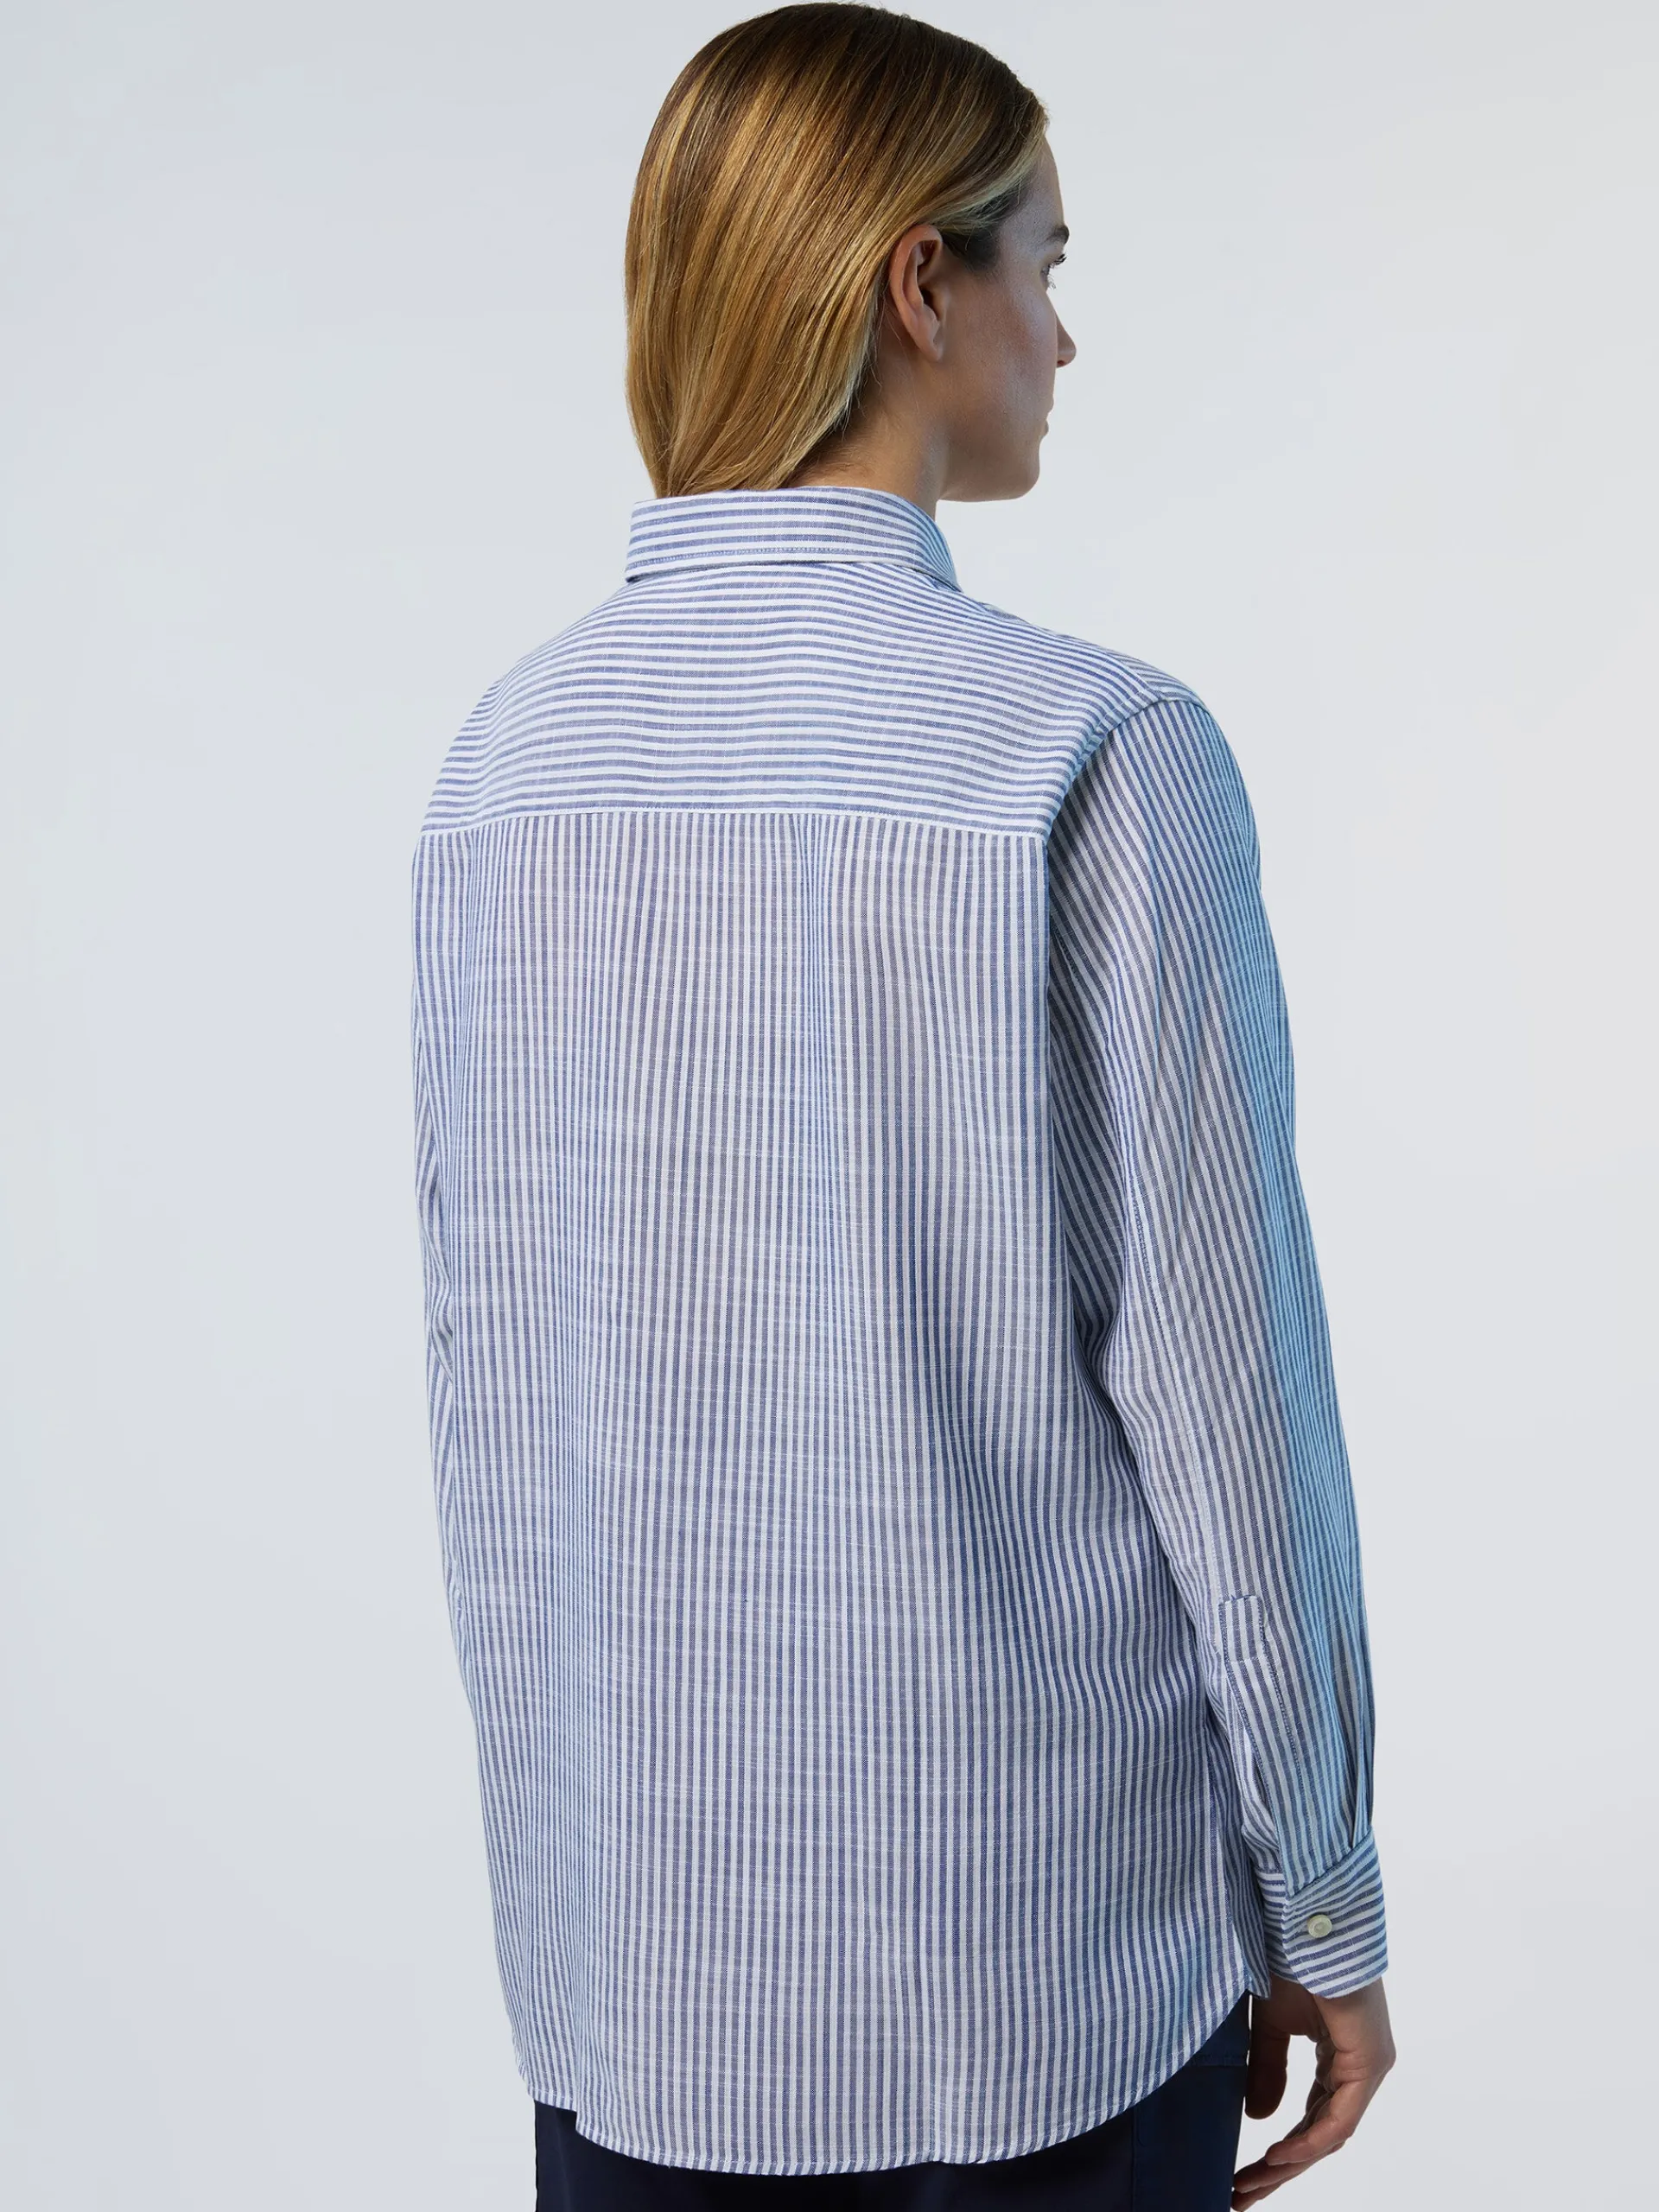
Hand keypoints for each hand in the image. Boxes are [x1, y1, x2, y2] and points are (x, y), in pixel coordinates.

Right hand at [1232, 1973, 1393, 2205]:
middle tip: (1240, 2196)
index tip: (1241, 2176)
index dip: (1277, 2154)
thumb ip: (1267, 2069)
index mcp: (1337, 2059)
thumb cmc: (1290, 1958)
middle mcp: (1357, 2070)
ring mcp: (1367, 2068)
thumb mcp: (1269, 2025)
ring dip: (1287, 2165)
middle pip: (1317, 2137)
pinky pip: (1338, 2119)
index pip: (1309, 2120)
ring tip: (1248, 2185)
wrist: (1306, 1921)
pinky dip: (1307, 2141)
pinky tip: (1276, 2155)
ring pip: (1327, 2136)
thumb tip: (1262, 2119)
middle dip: (1277, 2171)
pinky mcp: (1369, 2063)